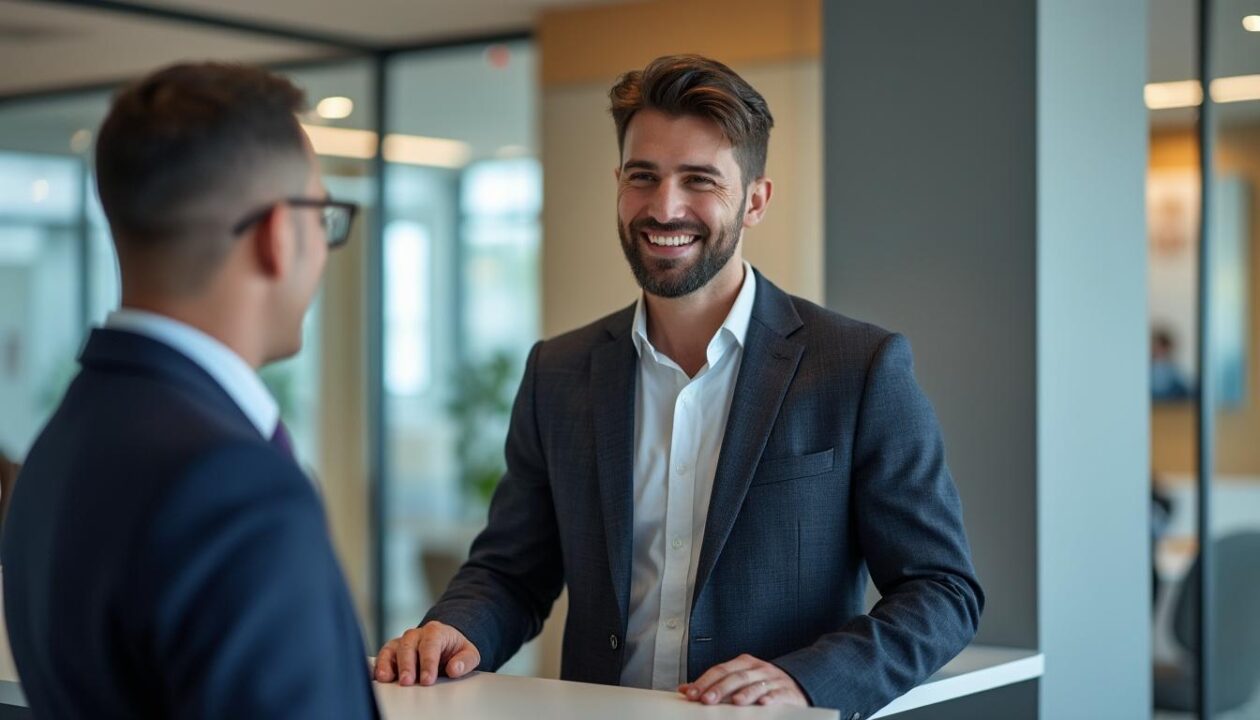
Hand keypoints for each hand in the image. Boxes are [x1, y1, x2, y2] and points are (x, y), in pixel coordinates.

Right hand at [373, 621, 480, 686]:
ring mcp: (403, 641)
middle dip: (407, 665)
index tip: (428, 680)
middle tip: (407, 682)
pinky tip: (379, 676)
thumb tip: (455, 668)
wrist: (445, 643)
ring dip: (389, 664)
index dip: (428, 662)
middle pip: (408, 646)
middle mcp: (416, 634)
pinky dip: (379, 664)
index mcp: (436, 631)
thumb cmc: (454, 649)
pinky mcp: (393, 651)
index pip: (430, 645)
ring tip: (387, 678)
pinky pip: (383, 655)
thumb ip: (465, 660)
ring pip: (392, 649)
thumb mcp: (468, 653)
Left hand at [678, 654, 807, 706]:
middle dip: (719, 688)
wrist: (794, 684)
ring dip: (745, 693)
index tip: (691, 694)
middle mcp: (758, 668)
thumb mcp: (737, 679)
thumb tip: (685, 689)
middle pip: (736, 677)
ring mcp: (773, 679)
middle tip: (706, 700)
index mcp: (743, 663)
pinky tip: (763, 703)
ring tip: (735, 702)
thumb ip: (712, 684)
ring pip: (757, 685)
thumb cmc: (761, 683)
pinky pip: (778, 694)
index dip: (704, 681)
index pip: (720, 670)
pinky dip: (771, 698)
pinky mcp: (787, 692)